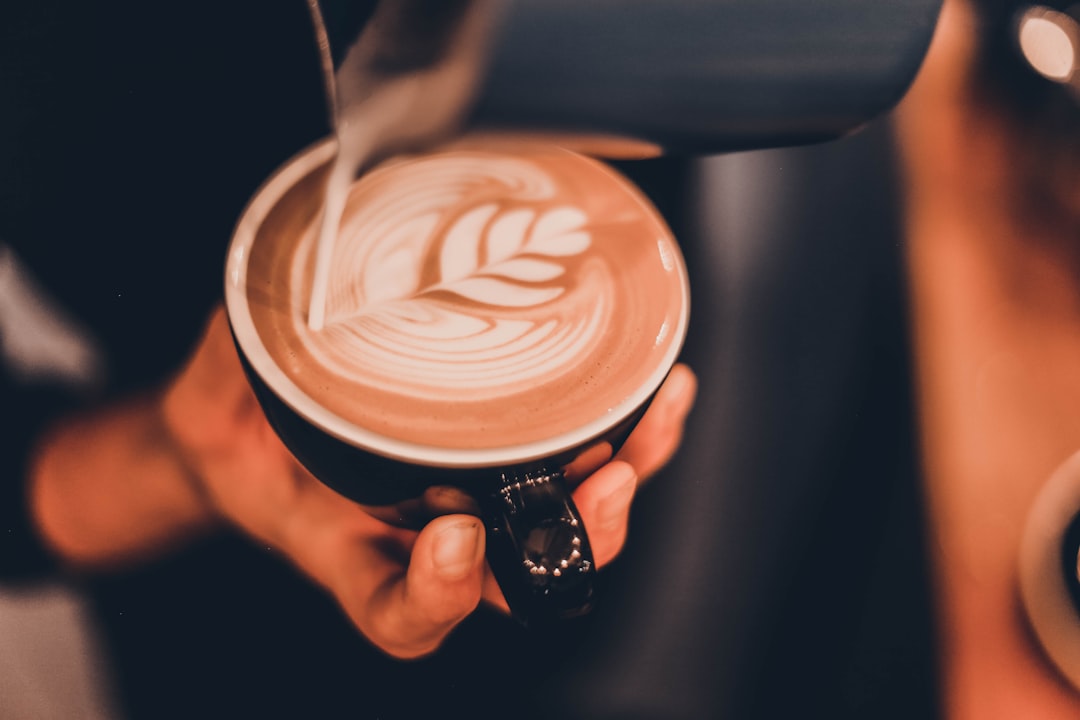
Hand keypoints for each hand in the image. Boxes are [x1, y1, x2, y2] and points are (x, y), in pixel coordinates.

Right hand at [162, 306, 696, 657]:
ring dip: (624, 479)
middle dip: (577, 537)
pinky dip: (627, 432)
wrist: (261, 429)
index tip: (451, 539)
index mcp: (351, 548)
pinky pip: (581, 460)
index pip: (398, 610)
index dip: (435, 595)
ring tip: (655, 417)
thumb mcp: (215, 399)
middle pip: (522, 577)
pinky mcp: (505, 450)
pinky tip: (657, 391)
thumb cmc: (242, 430)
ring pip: (569, 523)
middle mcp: (426, 537)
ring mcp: (473, 496)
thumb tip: (259, 315)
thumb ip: (233, 367)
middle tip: (606, 481)